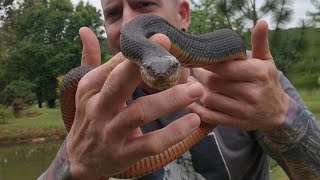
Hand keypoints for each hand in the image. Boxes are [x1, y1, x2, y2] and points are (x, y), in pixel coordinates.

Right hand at [66, 27, 203, 178]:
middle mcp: (98, 107)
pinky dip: (173, 133)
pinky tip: (193, 121)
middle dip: (149, 68)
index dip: (140, 53)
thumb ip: (90, 59)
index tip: (164, 41)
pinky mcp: (124, 154)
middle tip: (177, 59)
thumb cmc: (89, 117)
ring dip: (170, 100)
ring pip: (141, 112)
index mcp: (91, 87)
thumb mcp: (86, 89)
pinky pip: (151, 143)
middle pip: (122, 82)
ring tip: (196, 89)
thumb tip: (85, 30)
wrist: (80, 160)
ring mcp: (111, 132)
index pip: (116, 64)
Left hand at [187, 21, 289, 130]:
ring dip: (195, 91)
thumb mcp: (266, 61)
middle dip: (199, 76)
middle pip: (214, 83)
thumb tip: (261, 22)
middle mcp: (252, 93)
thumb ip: (260, 43)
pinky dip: (197, 110)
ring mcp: (243, 111)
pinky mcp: (236, 124)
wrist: (277, 112)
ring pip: (210, 99)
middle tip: (191, 70)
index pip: (225, 67)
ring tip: (189, 83)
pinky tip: (190, 102)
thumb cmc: (267, 81)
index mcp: (258, 74)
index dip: (207, 63)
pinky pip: (211, 116)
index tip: (198, 59)